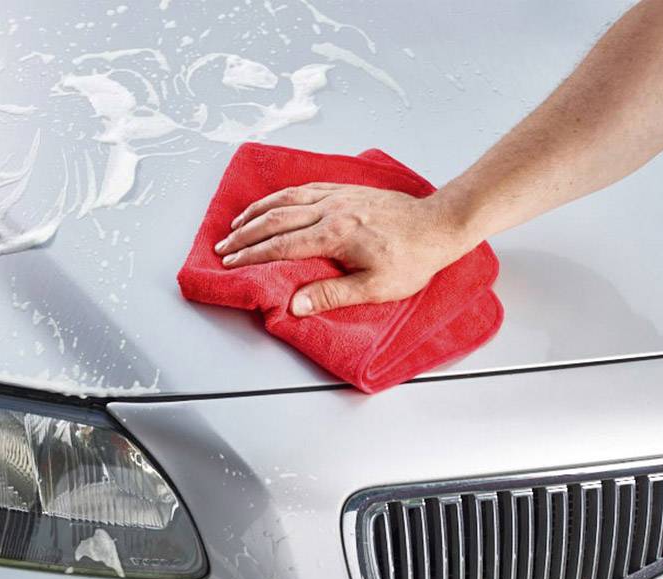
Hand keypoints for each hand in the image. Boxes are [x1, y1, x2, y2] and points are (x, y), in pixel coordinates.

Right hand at [213, 183, 473, 315]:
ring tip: (237, 222)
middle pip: (275, 219)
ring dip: (257, 211)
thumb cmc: (412, 259)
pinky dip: (282, 196)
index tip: (230, 262)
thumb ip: (331, 295)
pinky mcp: (346, 190)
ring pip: (286, 199)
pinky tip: (274, 202)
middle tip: (223, 245)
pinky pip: (304, 188)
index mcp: (334, 235)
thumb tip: (294, 305)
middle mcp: (331, 210)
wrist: (439, 225)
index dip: (252, 254)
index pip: (281, 245)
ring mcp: (338, 196)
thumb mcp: (375, 287)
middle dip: (245, 233)